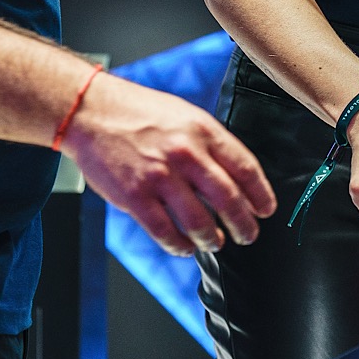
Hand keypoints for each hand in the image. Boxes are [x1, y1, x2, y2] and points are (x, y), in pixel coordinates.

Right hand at [60, 71, 277, 257]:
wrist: (92, 111)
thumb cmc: (139, 113)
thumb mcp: (185, 116)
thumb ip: (210, 144)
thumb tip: (235, 176)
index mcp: (203, 131)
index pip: (245, 168)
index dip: (261, 195)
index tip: (266, 210)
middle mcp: (186, 153)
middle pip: (228, 199)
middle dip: (243, 224)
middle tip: (248, 235)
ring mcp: (160, 176)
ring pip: (199, 222)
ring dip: (213, 239)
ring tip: (216, 242)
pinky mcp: (135, 196)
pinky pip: (164, 232)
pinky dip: (179, 246)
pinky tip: (185, 247)